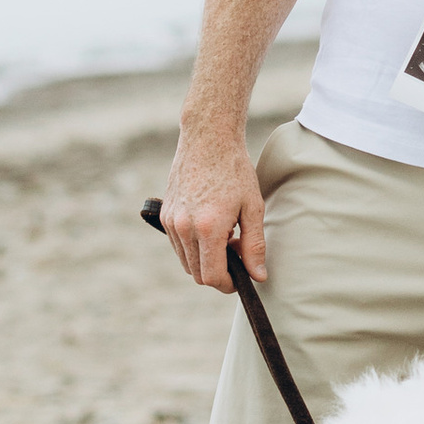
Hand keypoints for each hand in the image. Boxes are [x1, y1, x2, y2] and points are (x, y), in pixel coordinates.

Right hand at [158, 128, 267, 288]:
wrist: (208, 139)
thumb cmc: (234, 170)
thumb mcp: (253, 207)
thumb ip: (255, 245)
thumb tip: (258, 276)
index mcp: (208, 228)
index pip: (213, 277)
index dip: (229, 284)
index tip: (241, 277)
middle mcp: (184, 228)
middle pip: (197, 274)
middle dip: (219, 272)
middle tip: (238, 250)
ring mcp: (171, 222)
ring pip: (187, 262)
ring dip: (206, 260)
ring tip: (226, 236)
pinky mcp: (165, 215)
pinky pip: (178, 246)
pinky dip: (194, 246)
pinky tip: (211, 226)